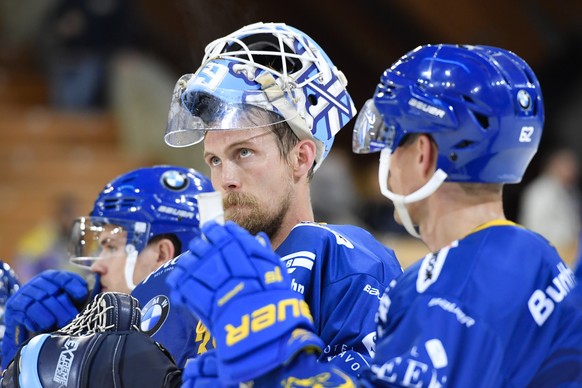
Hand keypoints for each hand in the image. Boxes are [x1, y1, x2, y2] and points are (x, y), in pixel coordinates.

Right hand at [1, 270, 87, 368]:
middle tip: (74, 318)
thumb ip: (78, 296)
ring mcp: (25, 293)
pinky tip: (45, 326)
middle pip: (53, 292)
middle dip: (65, 306)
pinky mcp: (15, 306)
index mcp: (51, 277)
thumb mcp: (66, 301)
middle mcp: (38, 282)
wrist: (28, 322)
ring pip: (40, 302)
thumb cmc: (53, 311)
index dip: (73, 286)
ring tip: (62, 324)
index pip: (63, 278)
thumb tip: (98, 292)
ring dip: (52, 314)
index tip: (82, 295)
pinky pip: (26, 311)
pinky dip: (37, 319)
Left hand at [167, 221, 321, 383]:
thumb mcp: (277, 272)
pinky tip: (177, 283)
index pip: (228, 235)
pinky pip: (185, 286)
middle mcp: (228, 260)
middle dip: (202, 246)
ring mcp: (213, 278)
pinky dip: (179, 284)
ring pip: (194, 263)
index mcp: (248, 252)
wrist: (266, 327)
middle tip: (198, 246)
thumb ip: (265, 254)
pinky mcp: (201, 298)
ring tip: (186, 263)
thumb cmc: (277, 300)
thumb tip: (259, 238)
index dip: (217, 232)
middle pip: (207, 247)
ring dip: (189, 262)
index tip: (212, 229)